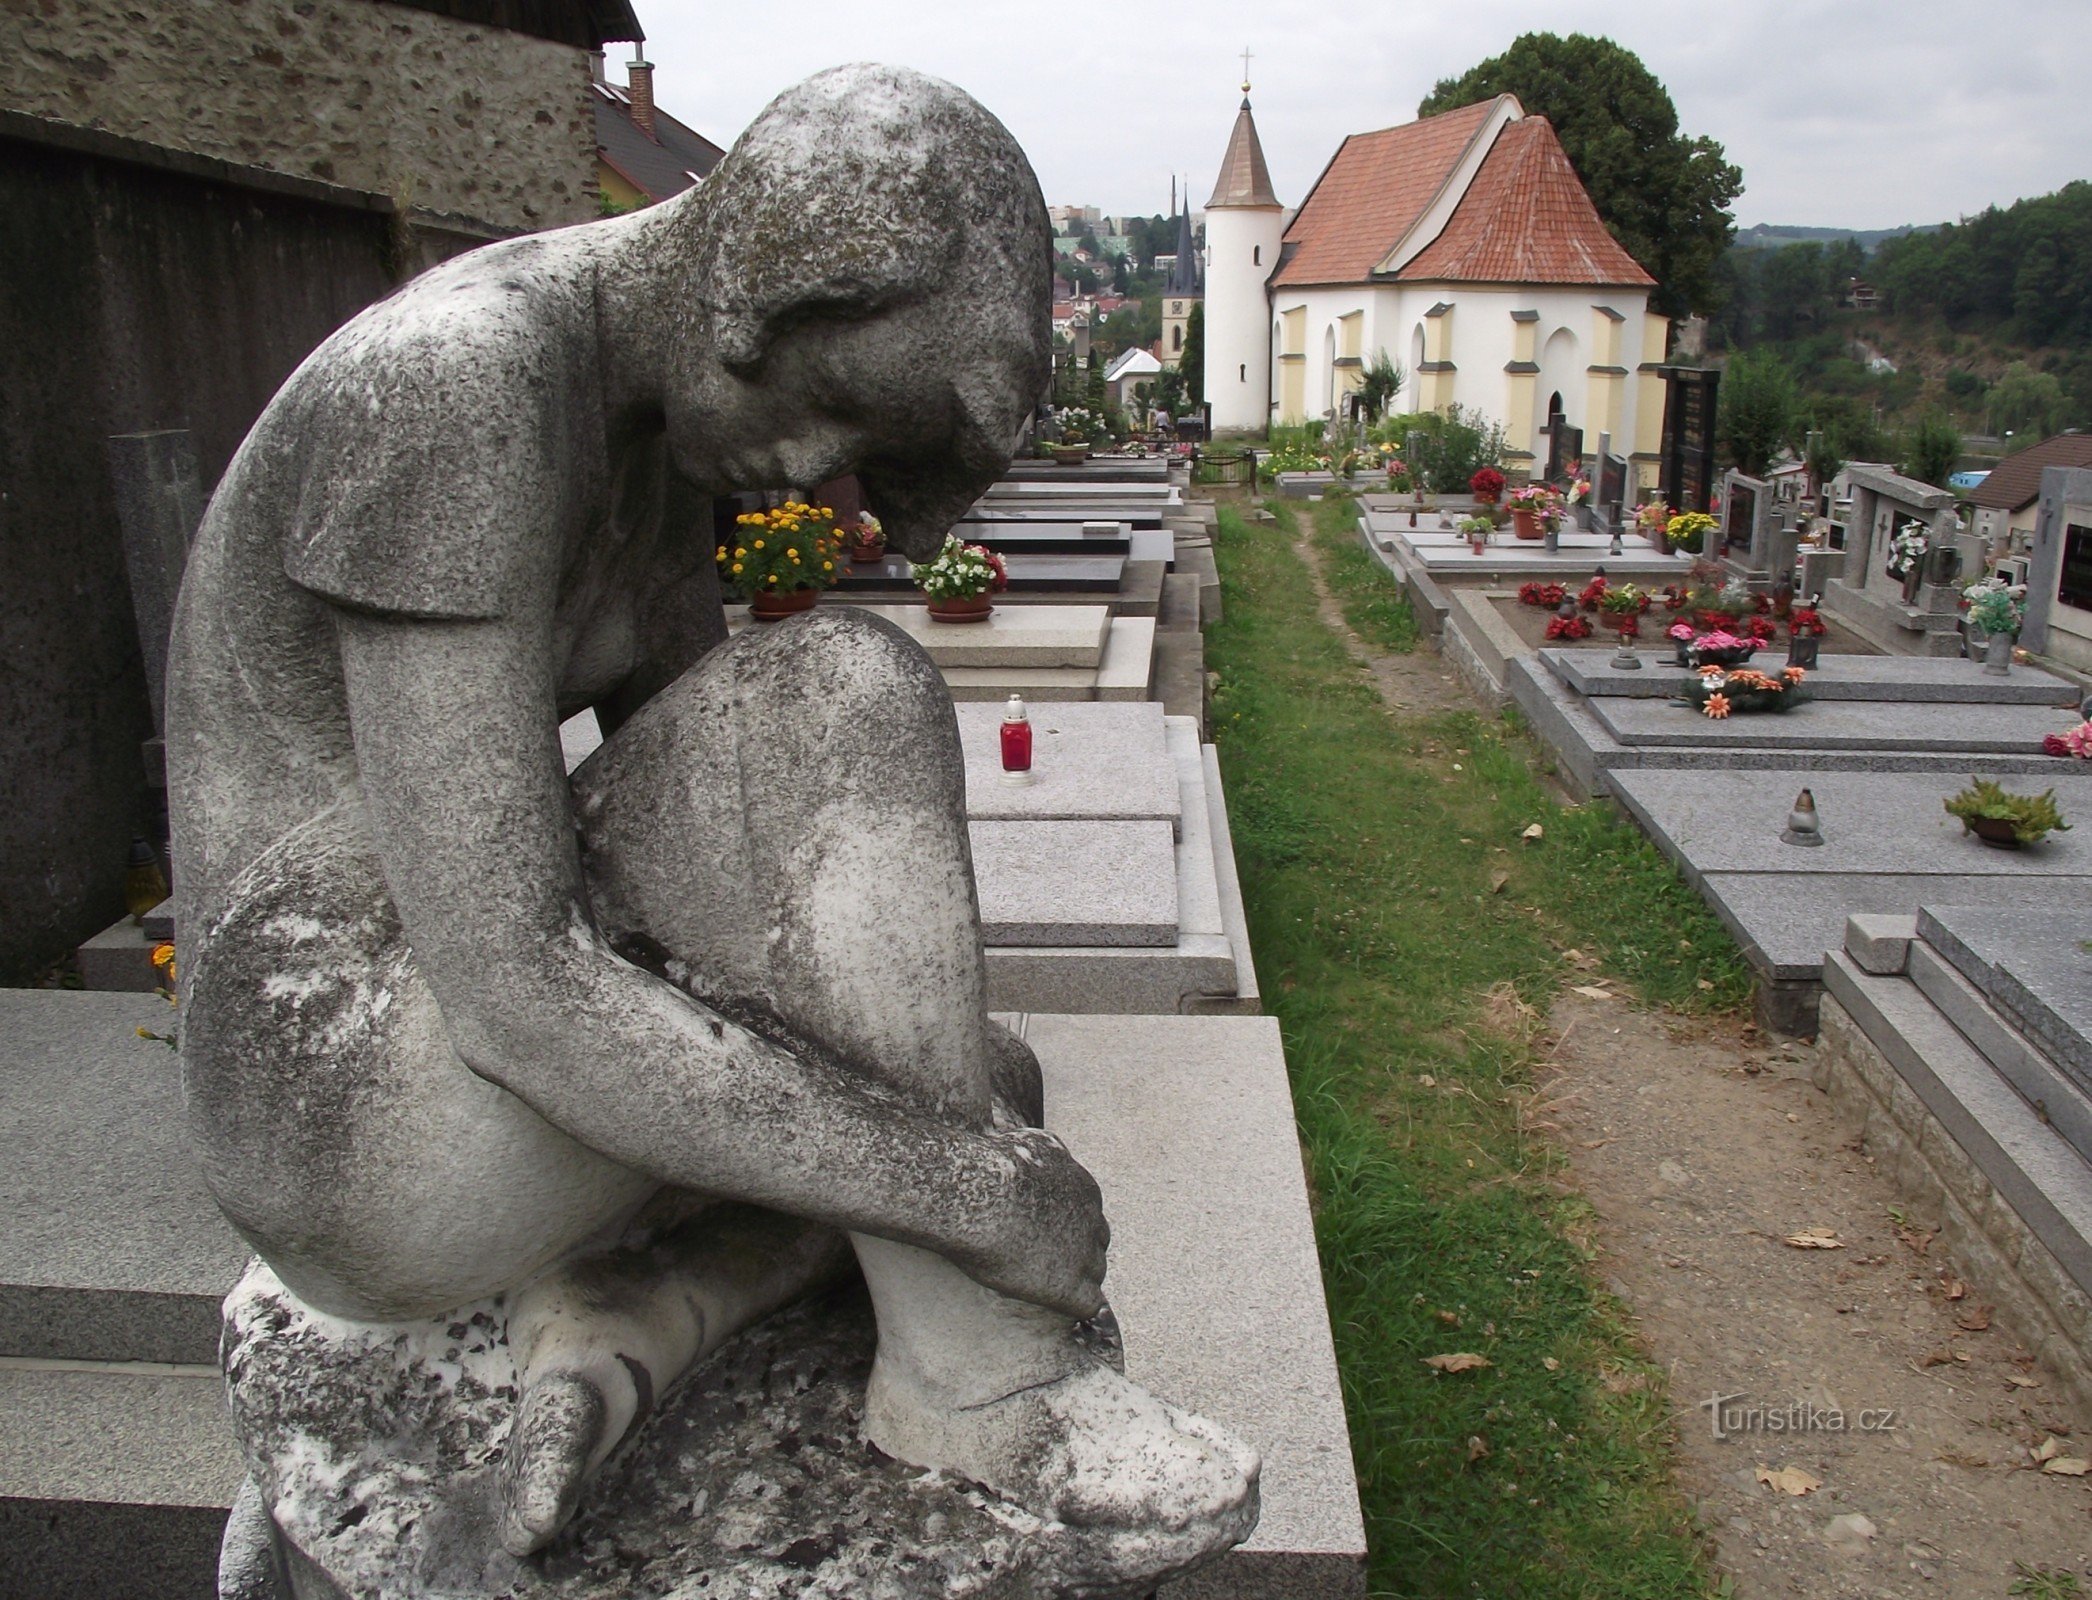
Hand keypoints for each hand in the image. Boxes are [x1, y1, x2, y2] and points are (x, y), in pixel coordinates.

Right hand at [962, 1128, 1109, 1318]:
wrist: (980, 1196)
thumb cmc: (990, 1166)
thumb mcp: (1029, 1142)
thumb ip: (1046, 1151)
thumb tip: (1044, 1151)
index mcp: (1084, 1188)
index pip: (1089, 1214)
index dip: (1071, 1226)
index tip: (1052, 1233)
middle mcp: (1091, 1219)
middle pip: (1097, 1242)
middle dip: (1079, 1250)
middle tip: (1054, 1261)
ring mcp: (1082, 1254)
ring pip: (1095, 1272)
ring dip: (1079, 1278)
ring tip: (1056, 1287)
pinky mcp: (1068, 1286)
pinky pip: (1088, 1304)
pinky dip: (1077, 1307)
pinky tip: (1064, 1310)